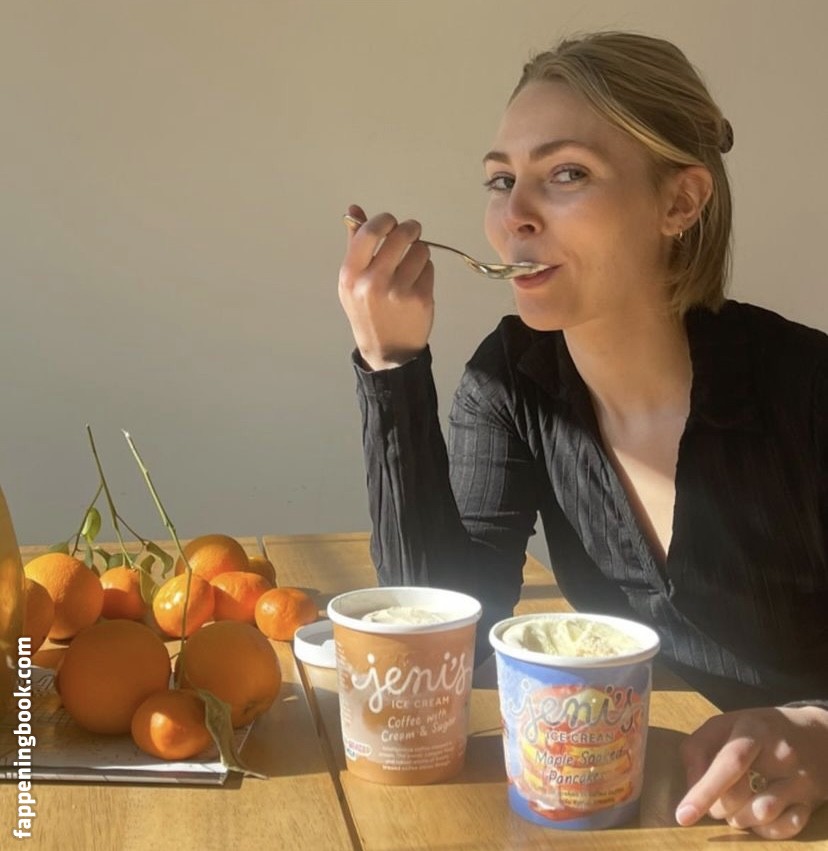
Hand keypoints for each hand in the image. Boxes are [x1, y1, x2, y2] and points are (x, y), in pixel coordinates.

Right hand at [338, 204, 433, 370]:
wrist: (387, 350)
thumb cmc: (367, 311)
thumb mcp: (352, 282)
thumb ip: (354, 244)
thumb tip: (354, 210)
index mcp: (350, 275)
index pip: (369, 232)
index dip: (384, 220)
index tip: (391, 222)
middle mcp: (372, 282)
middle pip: (399, 235)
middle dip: (410, 229)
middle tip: (412, 231)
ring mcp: (398, 291)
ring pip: (420, 250)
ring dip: (419, 252)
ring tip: (412, 266)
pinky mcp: (420, 298)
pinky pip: (429, 268)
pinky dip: (426, 271)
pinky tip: (417, 284)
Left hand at [676, 705, 827, 838]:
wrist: (817, 735)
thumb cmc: (760, 730)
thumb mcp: (726, 724)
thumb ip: (699, 747)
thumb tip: (691, 786)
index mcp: (753, 729)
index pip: (729, 763)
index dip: (704, 791)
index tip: (683, 815)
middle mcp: (780, 754)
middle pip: (740, 795)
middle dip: (717, 806)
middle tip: (716, 801)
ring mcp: (799, 779)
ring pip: (762, 815)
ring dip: (739, 819)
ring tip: (737, 807)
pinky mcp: (811, 802)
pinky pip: (785, 828)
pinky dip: (764, 829)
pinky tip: (759, 816)